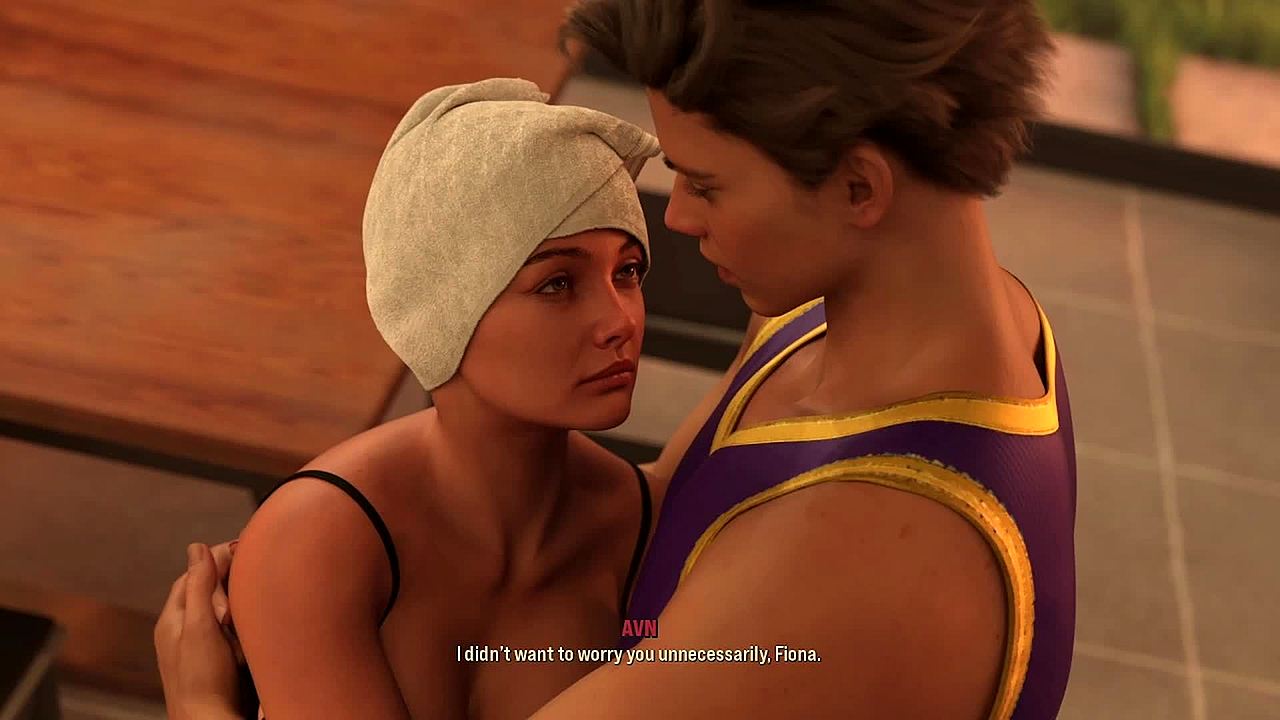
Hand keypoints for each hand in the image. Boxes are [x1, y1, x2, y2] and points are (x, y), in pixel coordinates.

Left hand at [155, 543, 243, 719]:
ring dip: (236, 601)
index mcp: (172, 619)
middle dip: (228, 580)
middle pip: (205, 590)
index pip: (192, 575)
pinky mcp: (216, 660)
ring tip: (252, 598)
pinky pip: (229, 629)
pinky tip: (253, 624)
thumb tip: (196, 547)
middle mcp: (183, 631)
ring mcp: (200, 646)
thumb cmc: (202, 680)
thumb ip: (199, 587)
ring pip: (219, 609)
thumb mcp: (200, 626)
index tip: (243, 548)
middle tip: (252, 574)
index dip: (215, 559)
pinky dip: (241, 622)